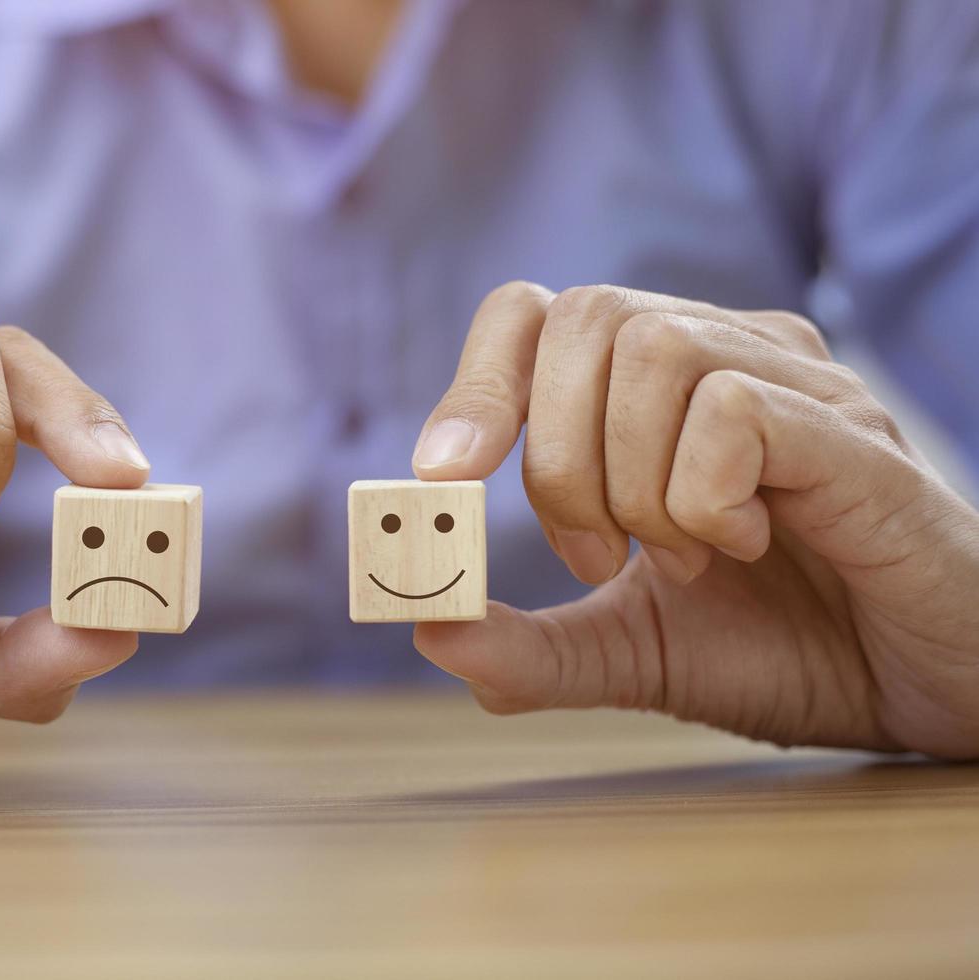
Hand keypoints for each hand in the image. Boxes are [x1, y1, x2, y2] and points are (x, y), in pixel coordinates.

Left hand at [412, 282, 978, 757]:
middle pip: (582, 318)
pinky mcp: (852, 434)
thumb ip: (532, 646)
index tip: (444, 478)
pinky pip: (732, 409)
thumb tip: (425, 629)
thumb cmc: (787, 649)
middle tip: (600, 554)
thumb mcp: (631, 653)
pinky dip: (702, 495)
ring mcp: (795, 385)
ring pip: (652, 350)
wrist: (922, 697)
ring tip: (686, 556)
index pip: (534, 314)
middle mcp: (724, 357)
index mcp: (656, 391)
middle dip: (556, 458)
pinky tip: (748, 545)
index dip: (475, 384)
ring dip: (633, 481)